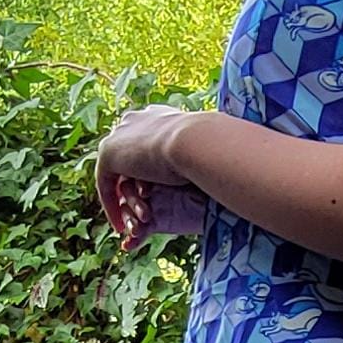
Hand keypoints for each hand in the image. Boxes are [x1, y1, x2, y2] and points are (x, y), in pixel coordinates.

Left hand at [96, 107, 206, 249]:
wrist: (196, 141)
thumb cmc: (213, 144)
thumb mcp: (210, 148)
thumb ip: (209, 151)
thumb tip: (237, 151)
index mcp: (157, 116)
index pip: (145, 139)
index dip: (148, 164)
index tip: (155, 187)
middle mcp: (135, 121)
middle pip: (126, 156)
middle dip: (130, 183)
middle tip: (140, 209)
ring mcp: (119, 135)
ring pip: (117, 174)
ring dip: (125, 201)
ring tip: (134, 223)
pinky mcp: (109, 154)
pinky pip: (105, 185)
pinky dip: (112, 207)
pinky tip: (121, 227)